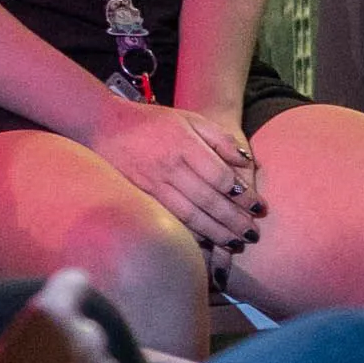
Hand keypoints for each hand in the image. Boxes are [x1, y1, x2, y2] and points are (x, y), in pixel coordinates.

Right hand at [91, 95, 258, 254]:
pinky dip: (191, 235)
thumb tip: (245, 162)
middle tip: (253, 234)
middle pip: (209, 201)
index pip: (221, 177)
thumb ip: (220, 139)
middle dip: (234, 221)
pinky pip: (171, 220)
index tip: (259, 207)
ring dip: (216, 234)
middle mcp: (169, 167)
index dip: (243, 195)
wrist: (104, 125)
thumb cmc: (153, 121)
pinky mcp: (141, 197)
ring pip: (190, 216)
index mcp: (184, 145)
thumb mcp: (190, 118)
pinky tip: (207, 244)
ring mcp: (152, 185)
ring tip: (236, 243)